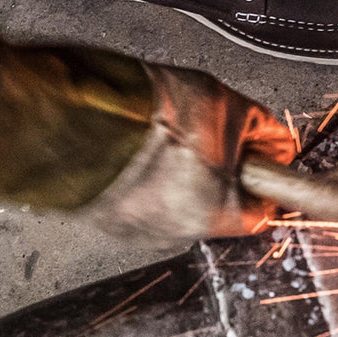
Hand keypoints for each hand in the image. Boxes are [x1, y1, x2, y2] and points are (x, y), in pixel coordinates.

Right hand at [0, 30, 295, 243]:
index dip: (266, 173)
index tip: (260, 150)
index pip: (265, 210)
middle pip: (216, 203)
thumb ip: (259, 128)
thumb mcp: (222, 105)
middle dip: (216, 166)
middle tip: (203, 127)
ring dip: (173, 167)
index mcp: (217, 214)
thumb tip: (277, 143)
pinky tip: (126, 139)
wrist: (60, 120)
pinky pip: (132, 195)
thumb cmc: (141, 114)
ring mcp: (134, 227)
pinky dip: (134, 171)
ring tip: (157, 128)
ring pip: (172, 197)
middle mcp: (177, 232)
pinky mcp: (100, 216)